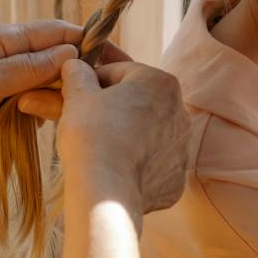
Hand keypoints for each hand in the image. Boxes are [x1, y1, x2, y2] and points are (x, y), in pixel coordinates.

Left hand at [0, 21, 100, 161]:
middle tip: (38, 110)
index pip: (56, 34)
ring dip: (17, 120)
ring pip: (28, 104)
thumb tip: (74, 52)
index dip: (86, 46)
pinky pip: (4, 126)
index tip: (114, 64)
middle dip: (47, 95)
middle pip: (46, 72)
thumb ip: (33, 67)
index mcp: (0, 40)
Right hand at [36, 58, 190, 219]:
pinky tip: (115, 168)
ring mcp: (182, 147)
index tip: (76, 92)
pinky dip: (136, 163)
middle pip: (138, 102)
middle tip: (85, 117)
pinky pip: (153, 164)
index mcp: (161, 82)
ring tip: (99, 144)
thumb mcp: (78, 95)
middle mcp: (181, 111)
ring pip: (147, 133)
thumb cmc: (92, 135)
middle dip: (112, 106)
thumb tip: (74, 64)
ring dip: (126, 133)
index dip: (94, 80)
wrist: (106, 192)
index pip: (121, 72)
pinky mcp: (176, 178)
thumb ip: (78, 74)